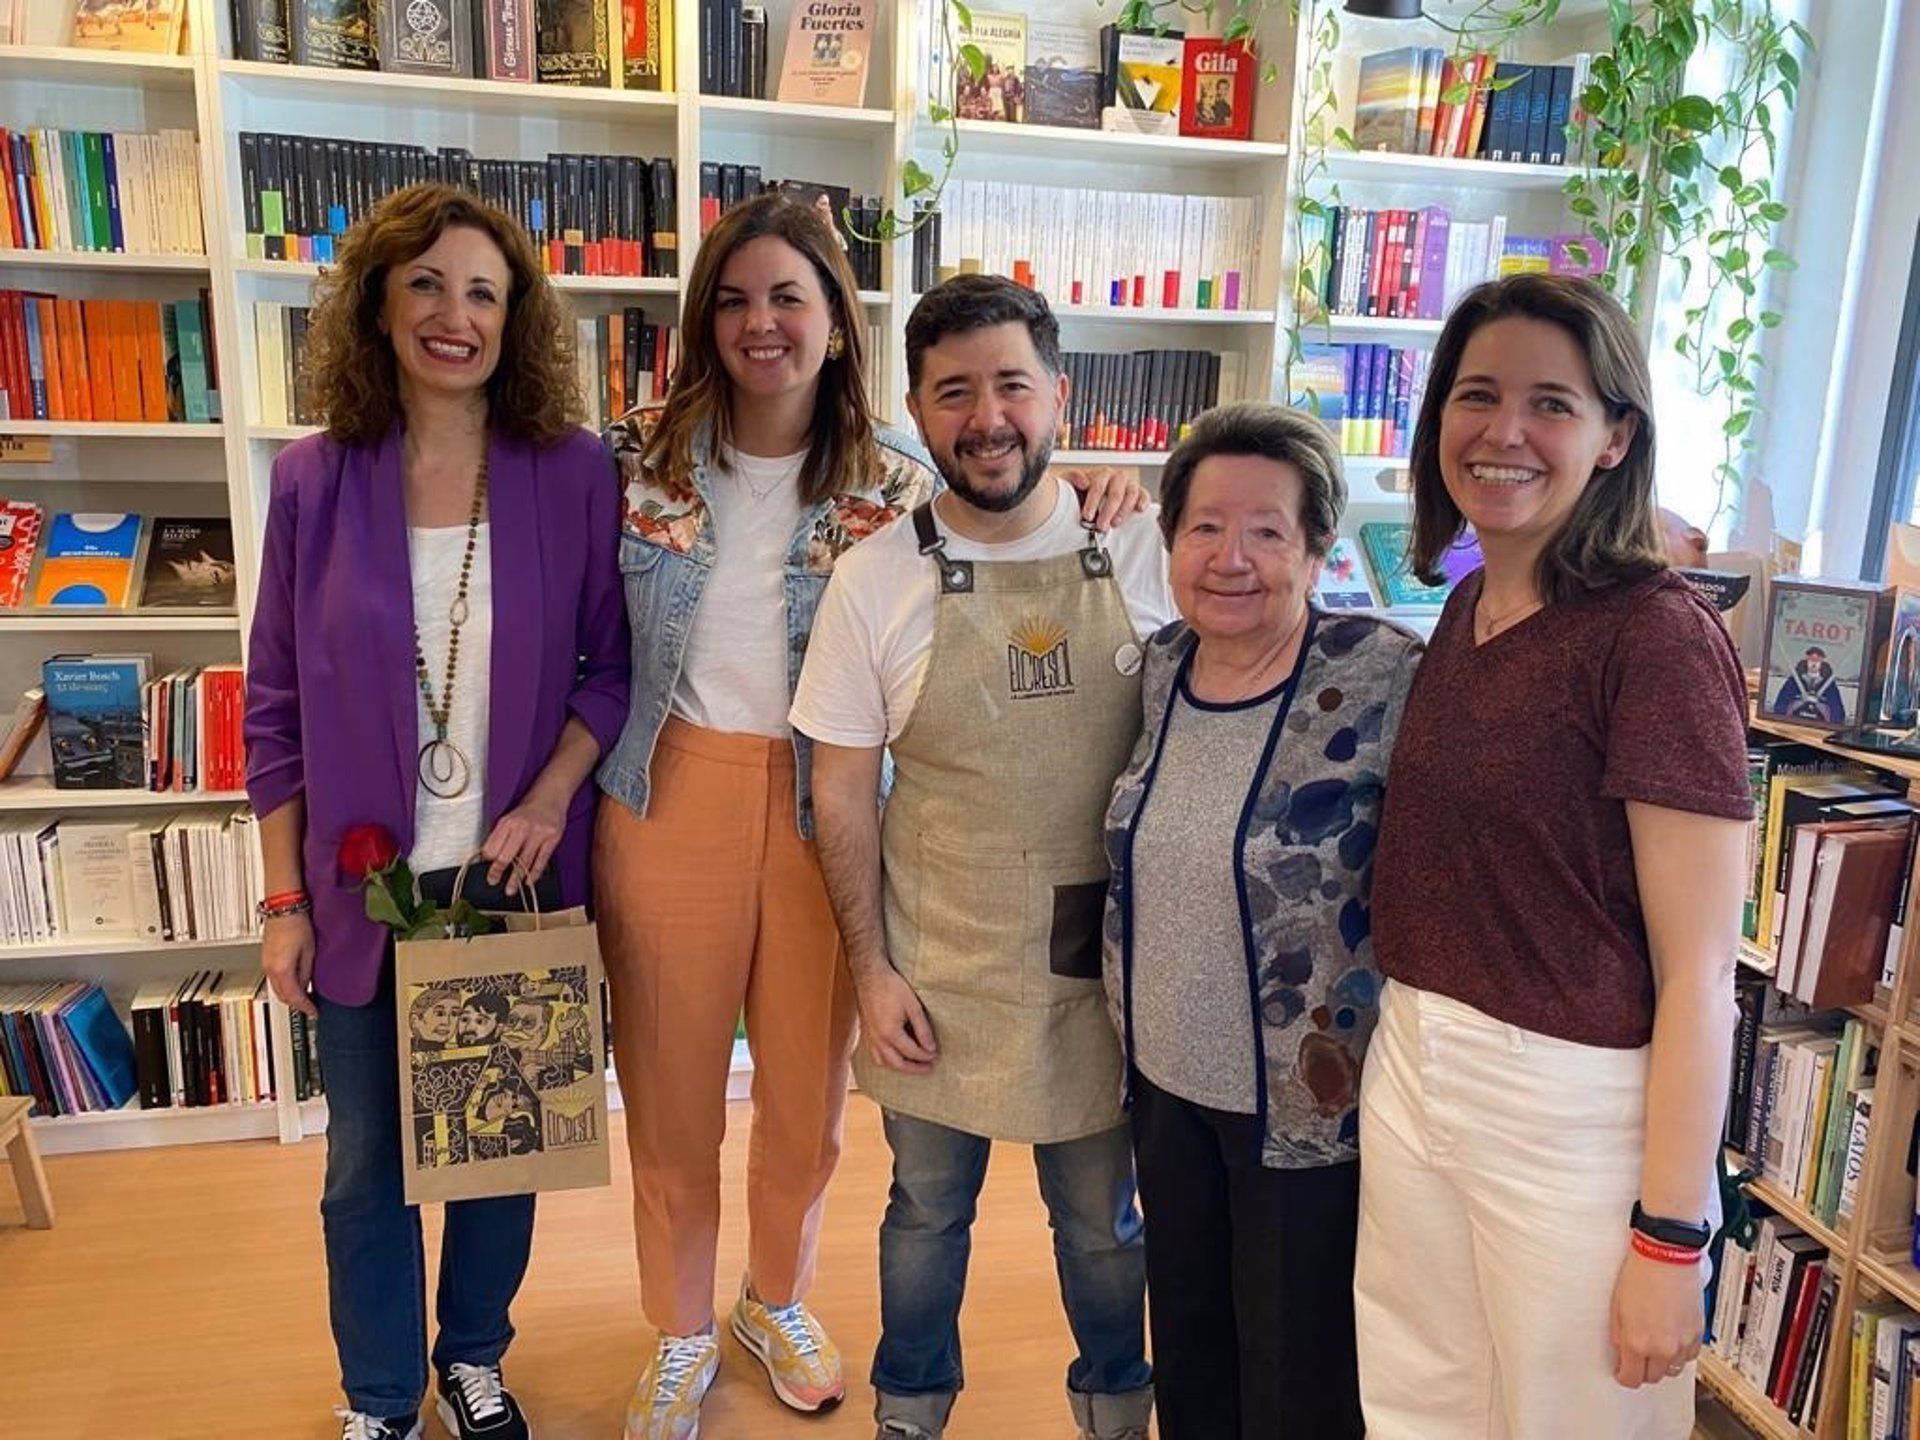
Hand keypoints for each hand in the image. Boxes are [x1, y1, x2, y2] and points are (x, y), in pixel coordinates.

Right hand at [262, 912, 316, 1017]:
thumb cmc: (296, 923)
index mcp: (282, 969)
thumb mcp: (310, 951)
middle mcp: (270, 968)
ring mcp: (265, 963)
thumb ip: (307, 971)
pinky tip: (295, 981)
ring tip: (304, 995)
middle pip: (283, 996)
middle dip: (296, 1003)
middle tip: (310, 1006)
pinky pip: (274, 978)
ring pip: (277, 988)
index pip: (294, 997)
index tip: (313, 1012)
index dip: (305, 1007)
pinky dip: (284, 984)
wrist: (283, 907)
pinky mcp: (266, 958)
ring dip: (290, 994)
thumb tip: (306, 984)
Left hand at [481, 791, 566, 893]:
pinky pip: (541, 860)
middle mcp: (522, 827)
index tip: (484, 868)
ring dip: (516, 879)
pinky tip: (529, 881)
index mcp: (507, 823)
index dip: (486, 860)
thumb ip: (500, 836)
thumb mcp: (509, 818)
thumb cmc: (528, 810)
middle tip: (493, 881)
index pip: (492, 846)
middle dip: (497, 872)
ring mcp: (538, 834)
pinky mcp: (552, 839)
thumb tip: (489, 858)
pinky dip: (535, 873)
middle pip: (506, 856)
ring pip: (524, 862)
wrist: (550, 796)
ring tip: (510, 890)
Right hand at [853, 964, 937, 1073]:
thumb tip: (931, 1048)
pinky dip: (887, 1060)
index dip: (926, 1056)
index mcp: (890, 1034)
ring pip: (884, 1062)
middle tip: (928, 1068)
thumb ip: (923, 1029)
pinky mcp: (866, 1033)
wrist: (870, 976)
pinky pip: (875, 1055)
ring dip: (899, 1067)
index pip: (912, 1052)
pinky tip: (894, 1056)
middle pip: (897, 1063)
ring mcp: (870, 1037)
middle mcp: (878, 1040)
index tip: (936, 1055)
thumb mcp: (913, 1007)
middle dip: (914, 1068)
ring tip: (913, 1065)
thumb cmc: (891, 987)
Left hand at [1060, 466, 1149, 531]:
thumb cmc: (1081, 491)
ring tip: (1115, 523)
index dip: (1092, 502)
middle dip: (1108, 511)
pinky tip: (1139, 510)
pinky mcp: (1139, 493)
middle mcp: (1117, 477)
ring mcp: (1129, 484)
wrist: (1089, 496)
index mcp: (1101, 474)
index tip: (1087, 516)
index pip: (1098, 486)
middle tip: (1101, 526)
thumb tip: (1084, 482)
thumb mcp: (1070, 483)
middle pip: (1115, 493)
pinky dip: (1143, 501)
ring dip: (1123, 511)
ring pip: (1131, 494)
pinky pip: (1144, 494)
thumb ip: (1073, 478)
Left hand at [1609, 1247, 1705, 1386]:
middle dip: (1643, 1370)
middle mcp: (1662, 1348)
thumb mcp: (1616, 1307)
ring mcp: (1683, 1342)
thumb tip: (1621, 1351)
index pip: (1632, 1378)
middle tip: (1637, 1357)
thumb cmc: (1639, 1275)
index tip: (1622, 1370)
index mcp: (1638, 1342)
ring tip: (1655, 1345)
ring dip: (1663, 1362)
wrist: (1666, 1257)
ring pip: (1673, 1369)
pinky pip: (1690, 1356)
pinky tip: (1671, 1337)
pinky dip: (1681, 1352)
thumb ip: (1619, 1336)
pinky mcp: (1698, 1333)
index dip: (1624, 1376)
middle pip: (1653, 1377)